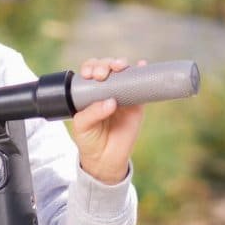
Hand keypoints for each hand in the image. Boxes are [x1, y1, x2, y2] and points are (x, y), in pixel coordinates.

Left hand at [70, 57, 144, 184]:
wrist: (105, 160)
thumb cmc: (89, 140)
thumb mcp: (82, 126)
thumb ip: (92, 113)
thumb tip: (111, 101)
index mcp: (89, 91)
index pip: (90, 71)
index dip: (90, 67)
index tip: (89, 74)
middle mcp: (106, 89)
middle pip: (107, 67)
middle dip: (105, 65)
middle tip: (102, 75)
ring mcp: (122, 94)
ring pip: (124, 72)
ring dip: (122, 64)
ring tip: (120, 67)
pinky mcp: (137, 104)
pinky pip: (141, 86)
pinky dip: (142, 72)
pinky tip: (142, 65)